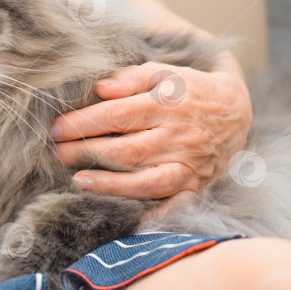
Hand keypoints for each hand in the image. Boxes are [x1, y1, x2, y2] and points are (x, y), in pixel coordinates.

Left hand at [50, 61, 251, 202]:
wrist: (236, 110)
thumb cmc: (186, 88)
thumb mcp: (161, 72)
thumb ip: (130, 78)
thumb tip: (99, 88)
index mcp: (168, 104)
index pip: (117, 115)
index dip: (83, 123)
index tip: (55, 128)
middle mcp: (179, 137)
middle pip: (126, 151)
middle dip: (85, 154)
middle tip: (55, 155)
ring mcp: (189, 165)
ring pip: (146, 182)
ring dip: (109, 185)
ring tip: (78, 181)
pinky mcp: (196, 186)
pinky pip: (174, 205)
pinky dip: (152, 214)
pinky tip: (126, 218)